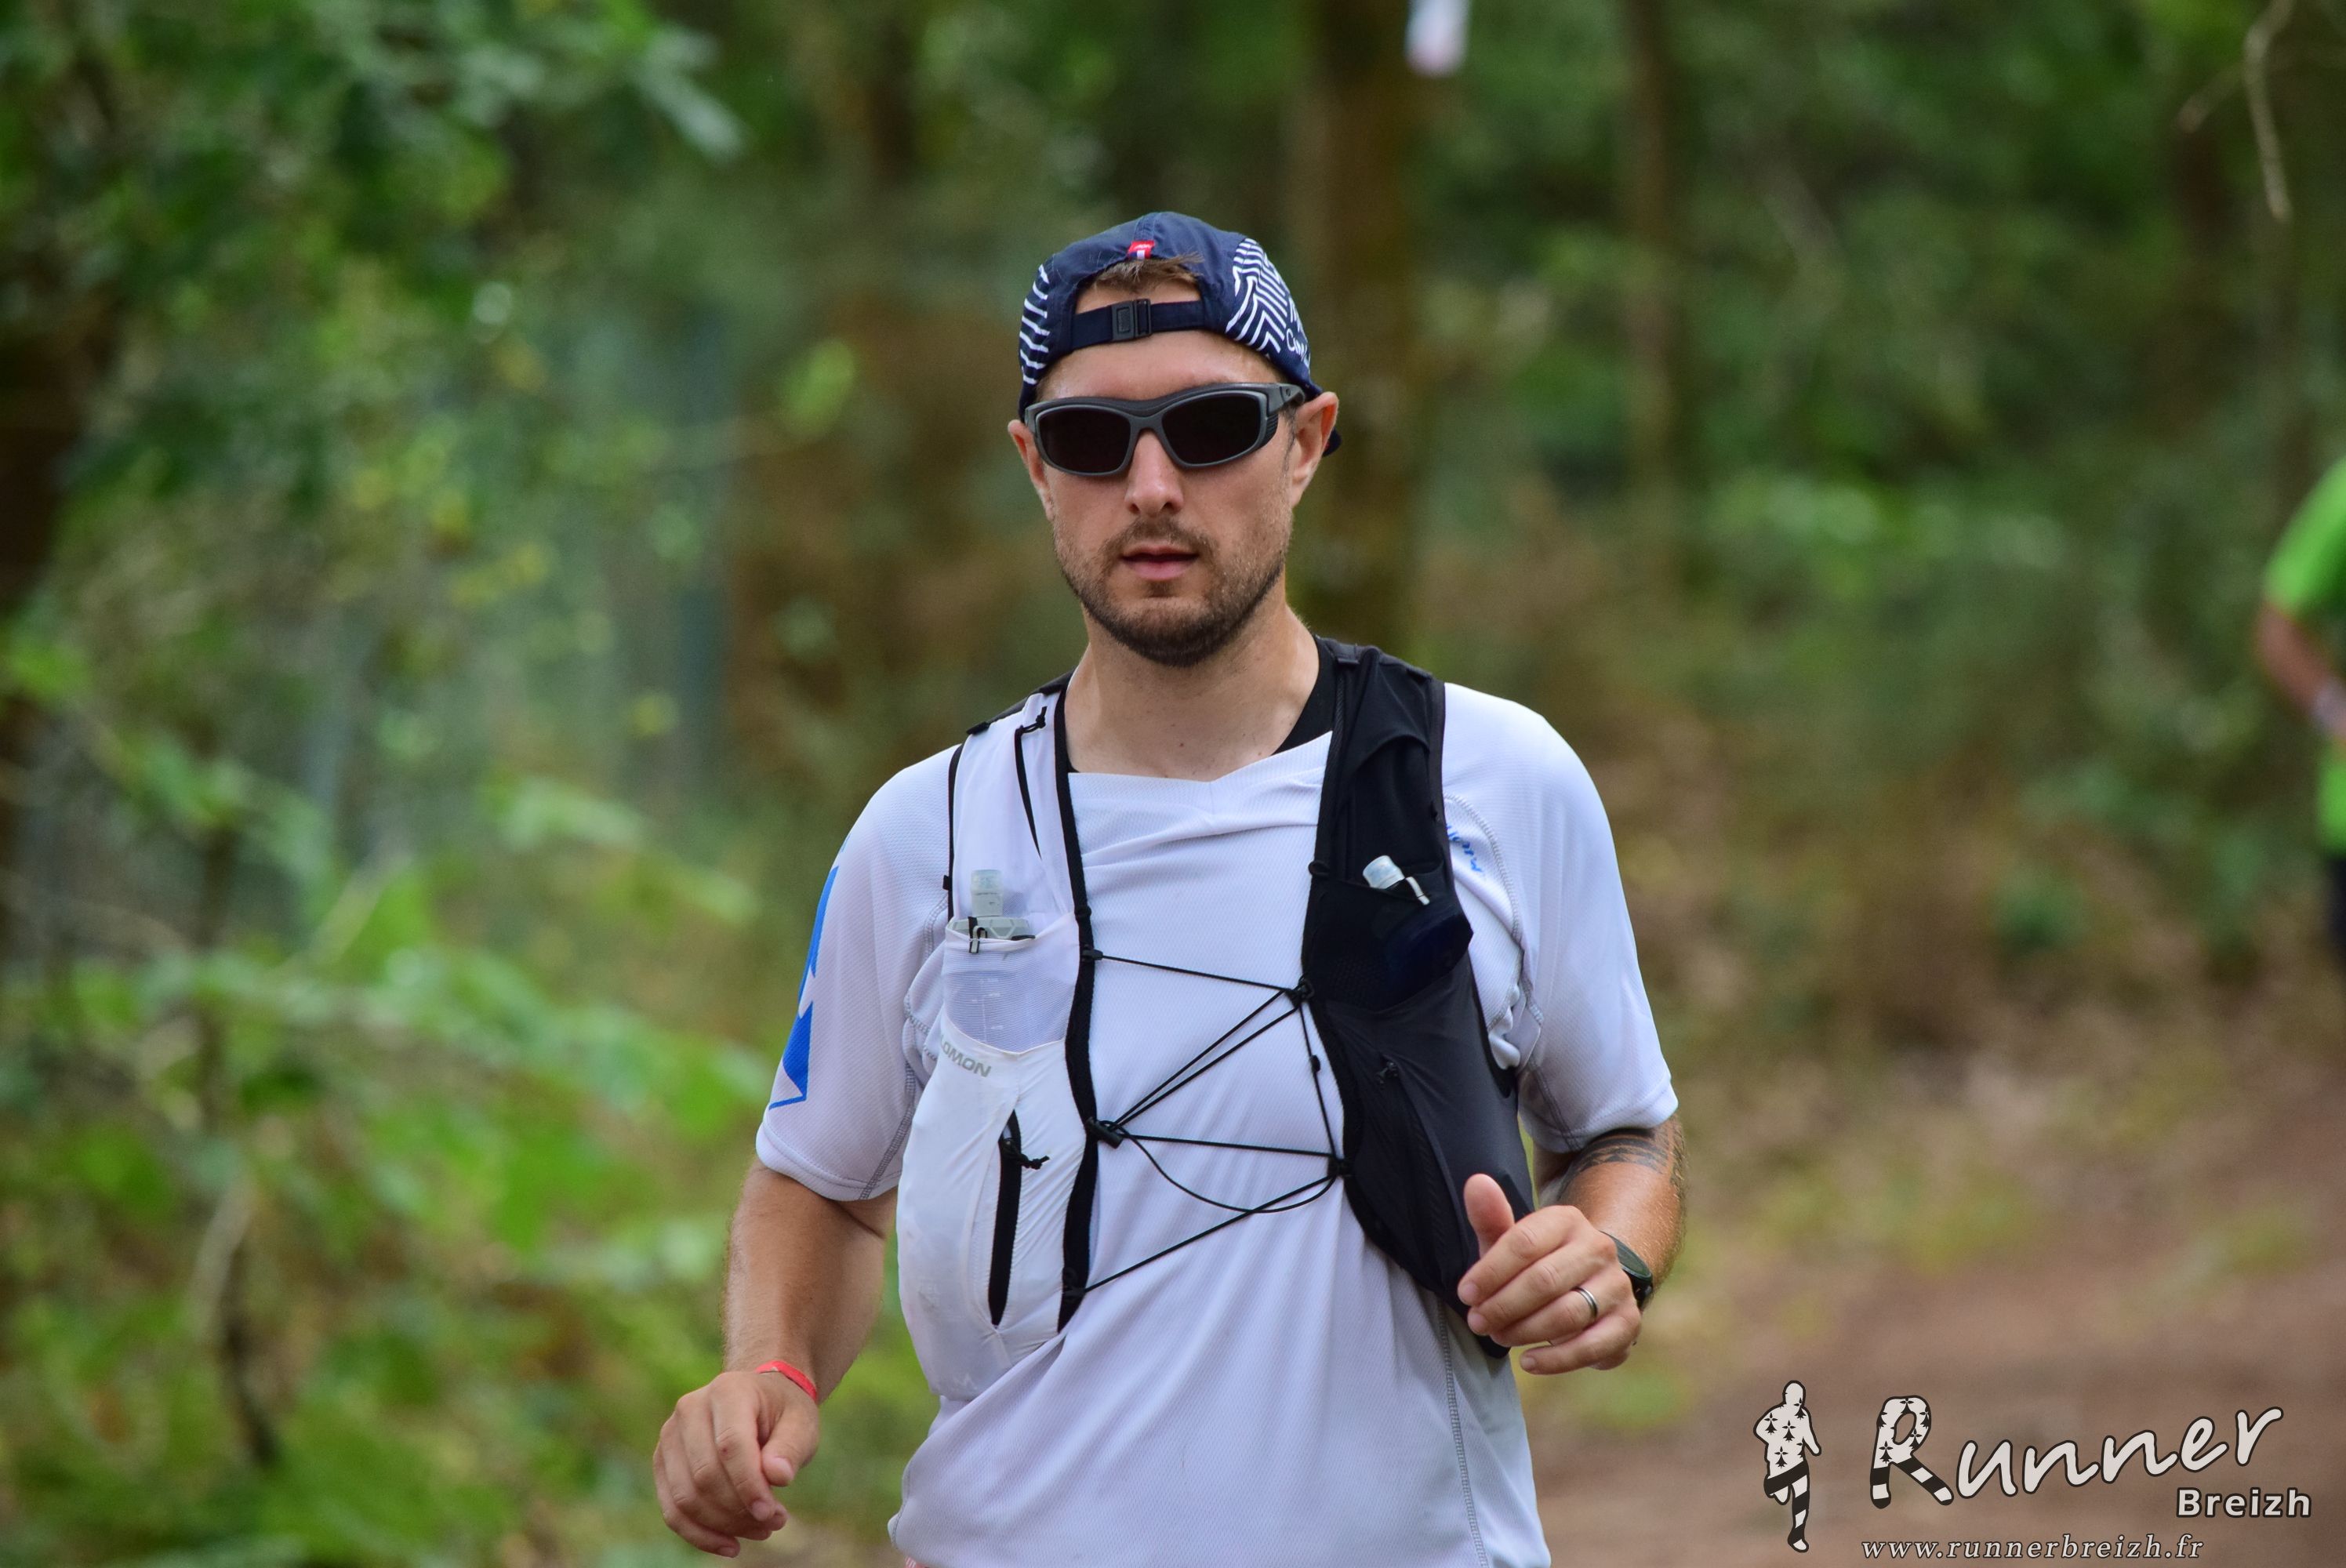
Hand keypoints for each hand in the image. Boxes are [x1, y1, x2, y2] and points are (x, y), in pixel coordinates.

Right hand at [654, 1367, 821, 1556]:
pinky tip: (731, 1546)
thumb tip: (777, 1476)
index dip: (750, 1485)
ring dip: (723, 1525)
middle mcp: (690, 1409)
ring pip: (686, 1497)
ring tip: (760, 1530)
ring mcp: (670, 1435)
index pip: (731, 1445)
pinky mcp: (663, 1462)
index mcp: (727, 1391)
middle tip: (775, 1522)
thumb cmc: (783, 1414)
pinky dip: (699, 1535)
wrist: (759, 1402)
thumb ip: (790, 1448)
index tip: (774, 1514)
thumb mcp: (801, 1424)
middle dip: (739, 1510)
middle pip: (705, 1475)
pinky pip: (672, 1509)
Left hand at [1454, 1173, 1640, 1374]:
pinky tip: (1529, 1361)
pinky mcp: (1627, 1322)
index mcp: (1567, 1221)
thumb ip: (1491, 1217)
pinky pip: (1592, 1346)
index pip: (1524, 1242)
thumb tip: (1476, 1182)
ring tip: (1500, 1337)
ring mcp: (1617, 1286)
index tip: (1466, 1294)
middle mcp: (1598, 1249)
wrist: (1592, 1282)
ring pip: (1567, 1314)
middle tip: (1478, 1322)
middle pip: (1544, 1280)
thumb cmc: (1538, 1263)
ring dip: (1525, 1331)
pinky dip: (1557, 1359)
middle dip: (1503, 1305)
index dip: (1490, 1271)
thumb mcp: (1512, 1240)